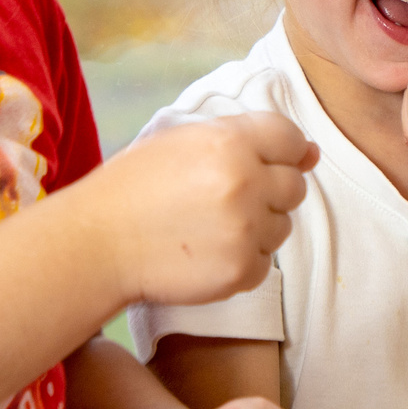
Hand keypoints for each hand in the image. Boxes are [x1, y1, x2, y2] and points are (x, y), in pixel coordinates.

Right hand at [89, 113, 317, 308]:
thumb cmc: (135, 188)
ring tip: (209, 227)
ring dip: (257, 228)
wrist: (96, 244)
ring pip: (282, 227)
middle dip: (269, 192)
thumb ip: (246, 137)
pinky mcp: (240, 271)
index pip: (291, 140)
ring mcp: (245, 230)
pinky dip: (242, 262)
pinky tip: (205, 253)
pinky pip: (264, 264)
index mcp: (229, 142)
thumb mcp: (182, 141)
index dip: (282, 152)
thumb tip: (311, 152)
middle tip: (225, 200)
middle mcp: (244, 183)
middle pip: (294, 187)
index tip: (264, 165)